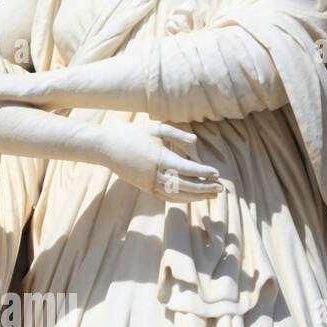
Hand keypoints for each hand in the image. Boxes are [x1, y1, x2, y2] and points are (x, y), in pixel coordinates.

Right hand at [107, 121, 221, 202]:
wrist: (106, 148)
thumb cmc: (132, 134)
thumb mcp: (155, 128)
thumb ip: (177, 134)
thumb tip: (196, 140)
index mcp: (159, 158)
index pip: (187, 168)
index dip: (203, 172)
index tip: (216, 174)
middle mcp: (155, 174)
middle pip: (185, 185)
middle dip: (204, 188)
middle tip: (221, 189)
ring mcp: (149, 183)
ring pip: (177, 194)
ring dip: (196, 197)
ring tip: (211, 196)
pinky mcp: (145, 188)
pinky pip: (166, 197)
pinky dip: (181, 199)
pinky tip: (193, 198)